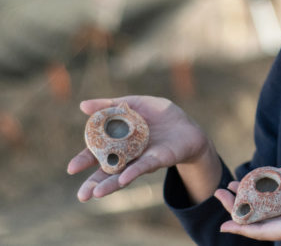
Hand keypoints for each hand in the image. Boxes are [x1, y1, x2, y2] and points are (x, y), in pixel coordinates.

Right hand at [67, 96, 214, 201]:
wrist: (188, 126)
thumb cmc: (160, 115)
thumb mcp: (135, 104)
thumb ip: (111, 105)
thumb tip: (82, 105)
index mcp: (119, 142)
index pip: (98, 152)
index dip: (85, 160)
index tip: (71, 169)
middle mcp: (128, 155)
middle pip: (107, 170)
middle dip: (93, 183)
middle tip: (82, 195)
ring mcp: (142, 159)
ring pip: (123, 174)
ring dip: (109, 184)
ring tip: (95, 194)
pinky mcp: (158, 158)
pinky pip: (143, 166)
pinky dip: (132, 172)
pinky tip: (122, 179)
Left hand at [215, 182, 280, 245]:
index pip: (261, 230)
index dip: (241, 227)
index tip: (222, 224)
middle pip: (259, 213)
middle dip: (239, 204)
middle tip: (219, 190)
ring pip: (270, 199)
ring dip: (251, 191)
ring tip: (234, 182)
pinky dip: (276, 180)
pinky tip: (265, 172)